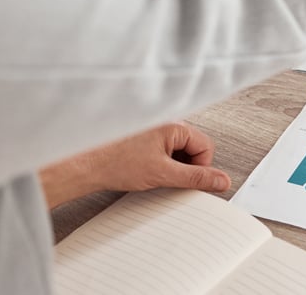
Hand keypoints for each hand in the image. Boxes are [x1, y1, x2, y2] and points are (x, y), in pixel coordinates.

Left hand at [39, 123, 229, 208]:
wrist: (84, 164)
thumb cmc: (116, 163)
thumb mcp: (163, 174)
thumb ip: (196, 178)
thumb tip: (221, 181)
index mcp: (175, 125)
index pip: (206, 147)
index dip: (201, 168)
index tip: (188, 182)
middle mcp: (166, 123)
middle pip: (193, 147)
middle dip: (185, 167)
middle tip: (169, 179)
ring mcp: (153, 129)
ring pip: (178, 150)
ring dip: (172, 165)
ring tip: (152, 174)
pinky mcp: (143, 138)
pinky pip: (164, 150)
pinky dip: (160, 163)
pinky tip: (144, 171)